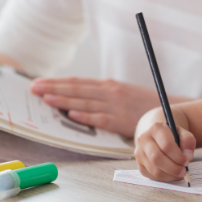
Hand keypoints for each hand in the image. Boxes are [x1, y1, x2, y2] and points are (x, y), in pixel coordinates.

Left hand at [30, 77, 180, 136]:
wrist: (167, 111)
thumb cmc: (142, 104)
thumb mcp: (121, 94)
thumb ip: (101, 95)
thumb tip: (77, 98)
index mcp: (107, 86)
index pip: (77, 82)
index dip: (57, 82)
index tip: (38, 82)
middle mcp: (109, 92)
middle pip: (76, 89)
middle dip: (53, 88)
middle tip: (33, 89)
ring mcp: (115, 106)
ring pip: (85, 102)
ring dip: (64, 100)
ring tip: (46, 99)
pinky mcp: (121, 120)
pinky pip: (100, 118)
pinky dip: (86, 116)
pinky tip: (72, 115)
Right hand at [134, 122, 195, 181]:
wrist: (155, 136)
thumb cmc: (170, 135)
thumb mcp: (182, 133)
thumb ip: (188, 141)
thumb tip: (187, 156)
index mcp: (155, 128)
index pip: (166, 145)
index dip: (178, 156)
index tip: (186, 161)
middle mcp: (143, 139)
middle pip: (157, 158)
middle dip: (173, 168)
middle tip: (183, 171)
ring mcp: (139, 153)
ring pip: (154, 169)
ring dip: (170, 175)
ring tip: (179, 174)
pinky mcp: (139, 164)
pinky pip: (152, 175)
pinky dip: (164, 178)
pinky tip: (172, 174)